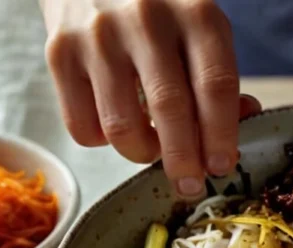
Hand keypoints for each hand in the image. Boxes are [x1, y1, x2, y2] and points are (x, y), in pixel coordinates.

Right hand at [39, 0, 261, 199]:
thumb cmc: (158, 11)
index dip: (221, 136)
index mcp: (196, 13)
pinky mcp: (60, 53)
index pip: (215, 86)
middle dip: (184, 160)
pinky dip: (103, 141)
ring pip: (122, 126)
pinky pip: (83, 127)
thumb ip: (217, 80)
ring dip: (142, 154)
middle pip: (170, 110)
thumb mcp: (199, 30)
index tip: (221, 166)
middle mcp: (146, 20)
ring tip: (152, 149)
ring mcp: (98, 36)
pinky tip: (117, 122)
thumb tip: (232, 138)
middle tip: (190, 185)